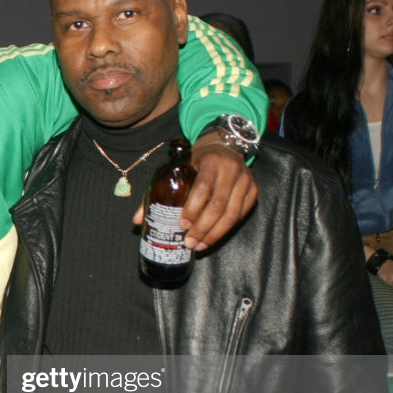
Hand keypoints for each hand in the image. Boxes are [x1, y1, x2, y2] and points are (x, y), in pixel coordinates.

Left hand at [133, 131, 257, 249]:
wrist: (224, 146)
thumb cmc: (195, 161)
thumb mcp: (177, 168)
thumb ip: (158, 191)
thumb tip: (138, 220)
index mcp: (210, 161)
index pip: (202, 188)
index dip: (192, 208)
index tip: (182, 224)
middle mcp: (231, 170)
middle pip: (218, 205)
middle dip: (202, 228)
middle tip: (189, 242)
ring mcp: (245, 180)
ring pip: (232, 214)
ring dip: (215, 234)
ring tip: (200, 246)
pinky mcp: (253, 190)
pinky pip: (240, 215)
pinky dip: (226, 229)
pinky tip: (212, 238)